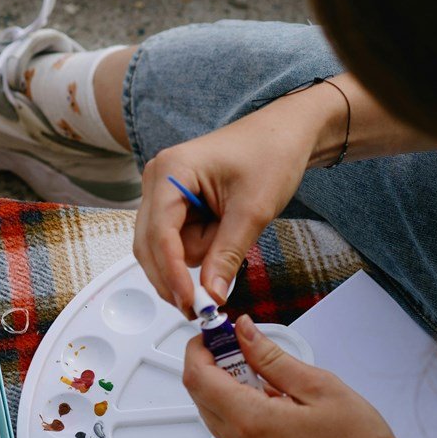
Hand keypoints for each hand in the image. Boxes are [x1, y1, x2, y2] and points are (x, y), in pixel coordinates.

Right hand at [134, 86, 339, 313]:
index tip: (190, 303)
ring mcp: (164, 191)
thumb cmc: (271, 154)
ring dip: (197, 253)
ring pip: (165, 247)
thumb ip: (227, 255)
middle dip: (178, 271)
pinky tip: (222, 229)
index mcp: (171, 171)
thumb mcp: (252, 211)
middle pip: (150, 245)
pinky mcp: (175, 203)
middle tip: (205, 303)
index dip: (171, 273)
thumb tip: (211, 294)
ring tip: (231, 229)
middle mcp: (158, 179)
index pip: (159, 234)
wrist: (286, 134)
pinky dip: (200, 246)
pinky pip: (178, 240)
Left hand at [183, 315, 428, 437]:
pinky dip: (242, 414)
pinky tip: (275, 405)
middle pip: (201, 398)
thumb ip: (272, 358)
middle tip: (242, 346)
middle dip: (212, 366)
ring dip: (227, 390)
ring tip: (266, 376)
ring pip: (216, 418)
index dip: (199, 349)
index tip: (217, 334)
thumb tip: (245, 333)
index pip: (198, 378)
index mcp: (253, 422)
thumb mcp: (320, 387)